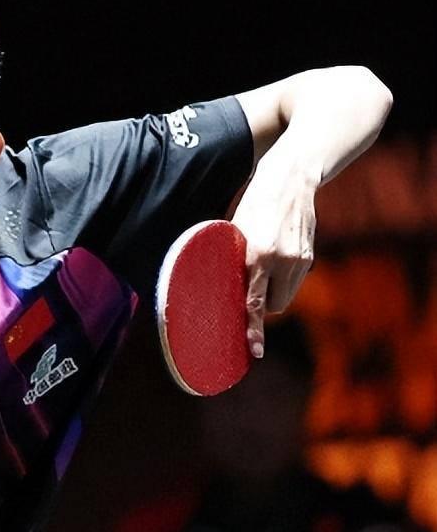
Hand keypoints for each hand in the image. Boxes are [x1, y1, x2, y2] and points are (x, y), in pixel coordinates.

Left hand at [230, 150, 317, 358]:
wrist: (290, 180)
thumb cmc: (253, 205)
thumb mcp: (236, 231)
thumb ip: (236, 260)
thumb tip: (222, 289)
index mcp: (258, 254)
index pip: (254, 302)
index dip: (253, 329)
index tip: (254, 350)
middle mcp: (281, 260)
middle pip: (271, 306)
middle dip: (260, 305)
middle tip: (248, 287)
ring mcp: (299, 259)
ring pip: (284, 297)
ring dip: (271, 293)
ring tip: (262, 268)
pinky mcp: (309, 256)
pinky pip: (294, 283)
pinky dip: (283, 280)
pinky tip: (275, 259)